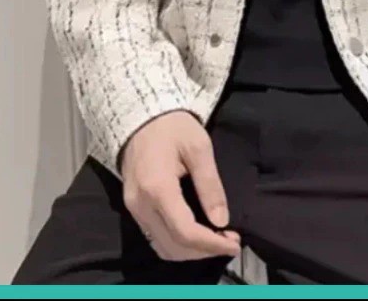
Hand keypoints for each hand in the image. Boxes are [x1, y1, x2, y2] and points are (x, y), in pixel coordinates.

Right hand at [121, 110, 241, 260]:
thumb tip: (221, 221)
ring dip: (191, 252)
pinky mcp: (132, 208)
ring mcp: (133, 209)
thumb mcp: (199, 147)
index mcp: (157, 188)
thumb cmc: (174, 127)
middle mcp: (140, 204)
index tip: (235, 244)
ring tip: (217, 240)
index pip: (185, 232)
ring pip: (162, 247)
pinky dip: (177, 244)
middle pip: (173, 246)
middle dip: (204, 251)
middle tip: (230, 241)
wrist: (142, 116)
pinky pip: (154, 237)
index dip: (212, 244)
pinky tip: (197, 234)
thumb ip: (210, 184)